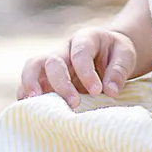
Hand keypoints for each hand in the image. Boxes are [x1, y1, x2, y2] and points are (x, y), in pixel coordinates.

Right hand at [16, 25, 136, 110]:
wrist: (107, 53)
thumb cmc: (115, 54)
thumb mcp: (125, 55)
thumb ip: (119, 70)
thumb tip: (111, 91)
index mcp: (84, 39)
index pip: (80, 53)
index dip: (86, 72)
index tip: (98, 91)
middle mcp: (63, 50)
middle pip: (52, 60)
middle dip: (61, 83)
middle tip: (74, 103)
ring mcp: (51, 64)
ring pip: (32, 68)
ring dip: (32, 85)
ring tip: (36, 105)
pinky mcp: (45, 80)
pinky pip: (28, 84)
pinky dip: (26, 96)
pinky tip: (30, 112)